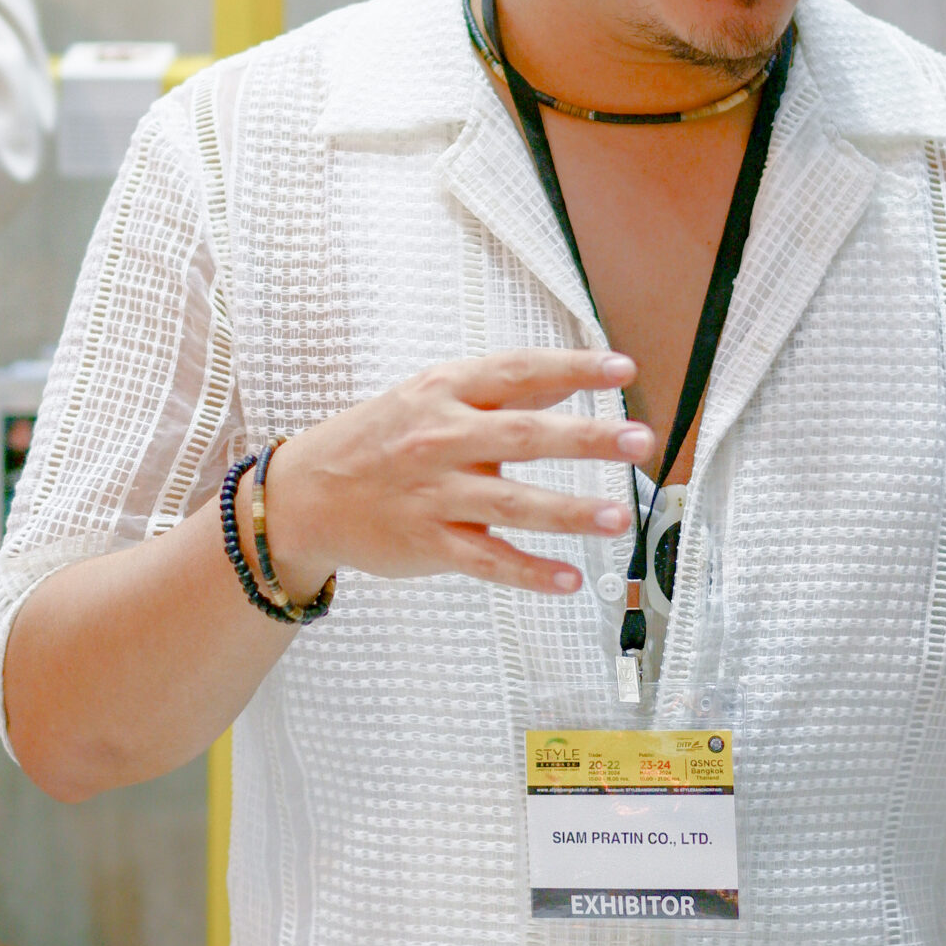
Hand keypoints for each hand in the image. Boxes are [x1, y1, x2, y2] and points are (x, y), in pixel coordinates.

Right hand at [255, 349, 651, 601]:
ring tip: (620, 518)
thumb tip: (571, 380)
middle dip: (587, 438)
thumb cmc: (379, 439)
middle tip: (640, 441)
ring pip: (512, 503)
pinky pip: (487, 560)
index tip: (623, 369)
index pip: (519, 371)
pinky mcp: (429, 543)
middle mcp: (442, 438)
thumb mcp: (432, 396)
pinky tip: (570, 579)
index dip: (574, 367)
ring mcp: (435, 493)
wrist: (305, 493)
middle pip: (524, 435)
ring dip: (570, 511)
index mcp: (446, 391)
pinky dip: (529, 572)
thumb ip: (502, 391)